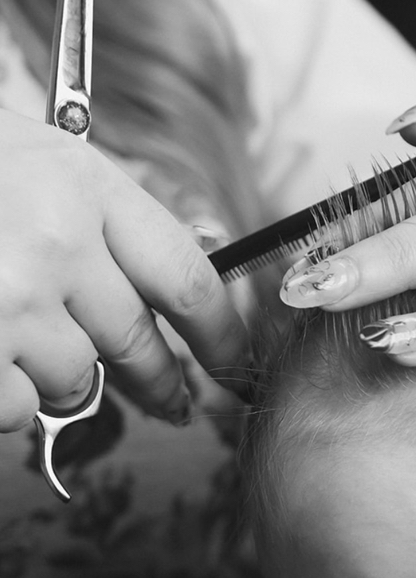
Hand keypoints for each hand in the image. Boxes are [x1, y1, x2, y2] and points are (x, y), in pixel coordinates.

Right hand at [0, 109, 246, 432]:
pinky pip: (19, 408)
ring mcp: (10, 303)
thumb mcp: (45, 169)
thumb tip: (191, 269)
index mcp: (86, 188)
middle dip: (165, 383)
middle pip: (143, 345)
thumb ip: (111, 225)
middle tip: (173, 402)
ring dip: (58, 375)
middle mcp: (57, 246)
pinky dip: (7, 396)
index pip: (188, 279)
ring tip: (17, 335)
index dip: (221, 335)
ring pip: (77, 382)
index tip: (232, 365)